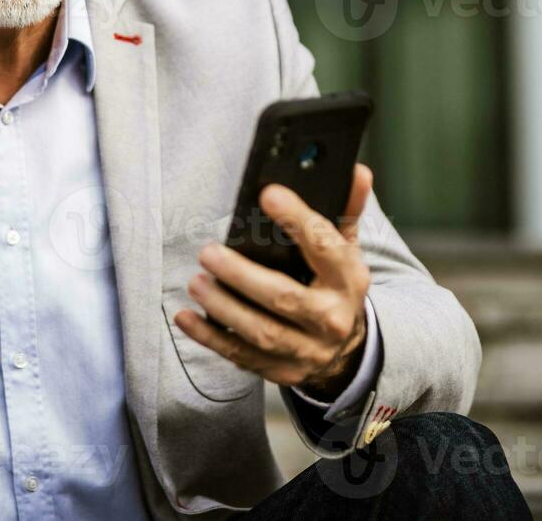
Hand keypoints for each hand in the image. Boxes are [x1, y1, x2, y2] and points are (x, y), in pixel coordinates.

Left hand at [174, 163, 373, 399]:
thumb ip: (346, 210)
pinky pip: (241, 356)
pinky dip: (210, 337)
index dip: (297, 219)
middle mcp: (330, 318)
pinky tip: (186, 317)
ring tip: (196, 282)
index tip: (268, 195)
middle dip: (243, 275)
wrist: (345, 350)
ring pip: (261, 332)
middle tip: (208, 252)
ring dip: (223, 307)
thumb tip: (355, 170)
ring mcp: (306, 350)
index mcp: (348, 280)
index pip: (325, 245)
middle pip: (284, 297)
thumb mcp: (346, 249)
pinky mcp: (281, 370)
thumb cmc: (334, 286)